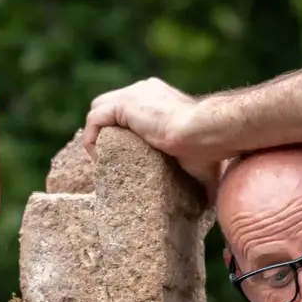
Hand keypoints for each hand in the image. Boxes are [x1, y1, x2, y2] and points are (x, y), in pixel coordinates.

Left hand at [82, 79, 220, 185]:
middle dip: (104, 130)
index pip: (130, 110)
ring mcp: (134, 94)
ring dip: (96, 135)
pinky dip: (91, 138)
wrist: (205, 132)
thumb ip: (194, 175)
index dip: (121, 132)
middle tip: (107, 158)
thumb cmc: (209, 148)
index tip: (120, 158)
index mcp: (160, 99)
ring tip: (101, 160)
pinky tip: (98, 158)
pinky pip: (95, 119)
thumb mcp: (196, 159)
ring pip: (98, 109)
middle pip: (109, 106)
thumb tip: (205, 209)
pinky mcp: (125, 103)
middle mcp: (144, 91)